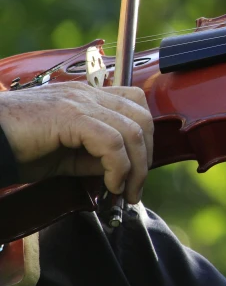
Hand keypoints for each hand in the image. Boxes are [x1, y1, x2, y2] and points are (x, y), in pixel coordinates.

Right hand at [0, 82, 152, 202]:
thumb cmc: (19, 147)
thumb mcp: (66, 155)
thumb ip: (95, 157)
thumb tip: (122, 171)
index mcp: (89, 97)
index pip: (136, 105)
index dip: (146, 137)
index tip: (139, 169)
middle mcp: (88, 94)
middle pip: (141, 117)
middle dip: (147, 155)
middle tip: (136, 186)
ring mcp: (80, 102)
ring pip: (132, 129)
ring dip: (136, 167)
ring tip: (125, 191)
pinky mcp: (69, 116)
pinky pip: (111, 141)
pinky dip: (118, 166)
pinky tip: (110, 184)